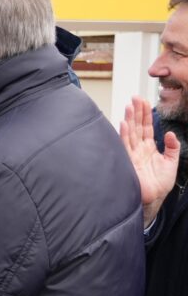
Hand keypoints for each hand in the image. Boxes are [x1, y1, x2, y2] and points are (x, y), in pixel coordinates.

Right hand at [120, 96, 179, 224]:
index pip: (146, 127)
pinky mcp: (128, 160)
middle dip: (136, 112)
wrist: (153, 198)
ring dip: (129, 119)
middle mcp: (139, 148)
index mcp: (149, 147)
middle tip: (135, 98)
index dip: (145, 114)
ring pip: (130, 132)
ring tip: (129, 106)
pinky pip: (125, 144)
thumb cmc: (160, 183)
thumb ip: (173, 147)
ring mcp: (132, 153)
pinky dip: (123, 134)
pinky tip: (123, 124)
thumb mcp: (172, 162)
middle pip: (137, 126)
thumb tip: (170, 134)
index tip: (144, 101)